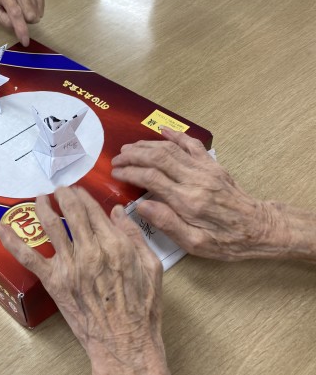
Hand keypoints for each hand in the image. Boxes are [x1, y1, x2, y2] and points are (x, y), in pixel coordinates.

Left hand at [0, 0, 43, 46]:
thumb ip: (5, 21)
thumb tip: (19, 26)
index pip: (15, 12)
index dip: (21, 28)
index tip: (26, 41)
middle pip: (28, 12)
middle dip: (25, 21)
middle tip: (17, 17)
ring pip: (35, 10)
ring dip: (29, 15)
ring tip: (21, 9)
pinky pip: (41, 4)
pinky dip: (36, 10)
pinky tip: (29, 7)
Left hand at [0, 187, 167, 374]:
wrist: (124, 342)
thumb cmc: (141, 307)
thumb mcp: (151, 266)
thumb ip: (134, 235)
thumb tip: (118, 211)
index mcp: (114, 244)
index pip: (93, 209)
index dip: (83, 196)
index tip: (79, 190)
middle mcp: (89, 250)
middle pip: (72, 212)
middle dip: (64, 195)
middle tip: (60, 189)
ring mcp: (69, 265)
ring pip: (50, 225)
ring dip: (43, 206)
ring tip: (40, 198)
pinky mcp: (53, 280)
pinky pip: (27, 256)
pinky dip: (10, 239)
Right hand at [111, 127, 276, 260]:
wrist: (260, 228)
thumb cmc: (226, 241)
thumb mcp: (195, 244)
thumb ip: (167, 223)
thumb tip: (141, 206)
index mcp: (188, 201)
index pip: (151, 178)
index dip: (129, 172)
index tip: (115, 173)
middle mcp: (196, 180)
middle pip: (157, 158)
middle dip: (133, 156)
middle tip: (116, 159)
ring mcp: (205, 169)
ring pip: (170, 149)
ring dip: (146, 145)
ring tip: (128, 148)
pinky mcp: (213, 165)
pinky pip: (192, 144)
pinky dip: (175, 135)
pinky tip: (161, 130)